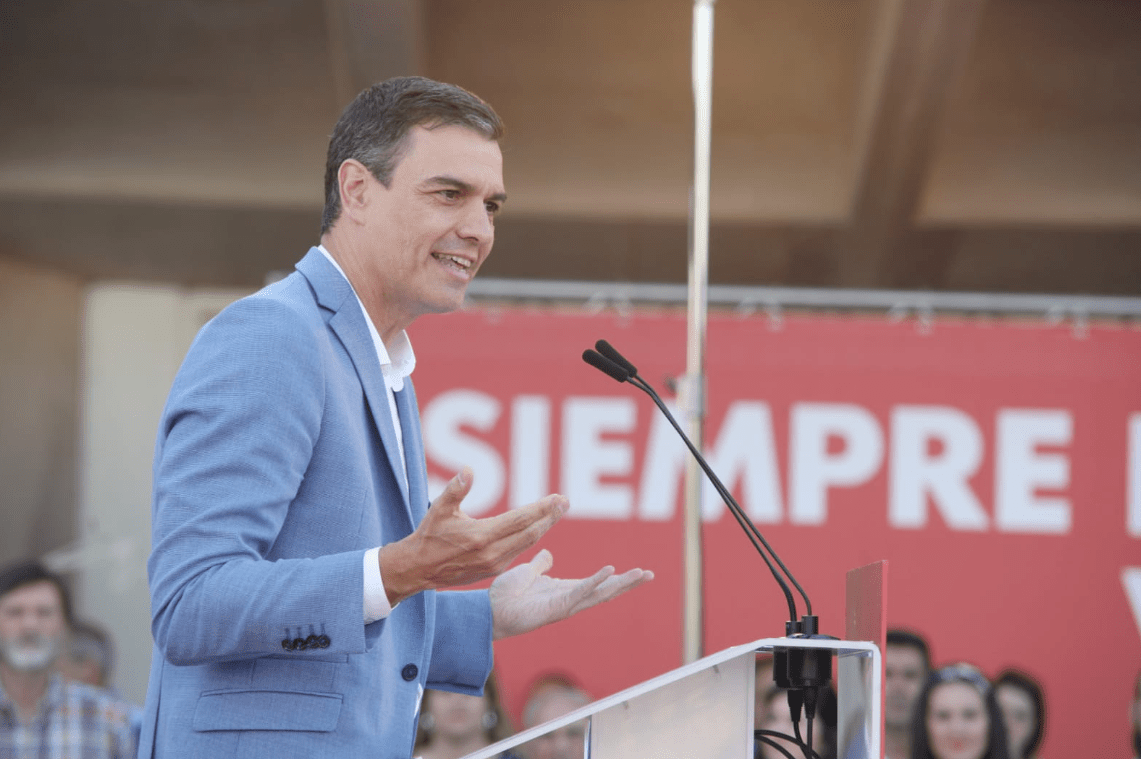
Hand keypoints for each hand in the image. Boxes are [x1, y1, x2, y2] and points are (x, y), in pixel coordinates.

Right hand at [379, 467, 567, 604]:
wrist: (418, 569)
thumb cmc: (429, 535)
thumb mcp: (439, 509)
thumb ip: (456, 489)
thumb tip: (468, 470)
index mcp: (480, 536)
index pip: (520, 520)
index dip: (541, 509)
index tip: (558, 498)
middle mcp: (491, 553)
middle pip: (530, 533)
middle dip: (549, 517)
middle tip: (565, 502)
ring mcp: (494, 564)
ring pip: (526, 544)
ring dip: (543, 527)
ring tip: (555, 512)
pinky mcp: (492, 571)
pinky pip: (517, 551)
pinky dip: (529, 538)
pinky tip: (537, 528)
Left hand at [489, 549, 653, 639]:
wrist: (489, 611)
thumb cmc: (506, 596)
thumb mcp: (527, 573)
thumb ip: (540, 565)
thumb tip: (549, 555)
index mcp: (565, 589)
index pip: (598, 583)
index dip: (617, 577)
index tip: (638, 572)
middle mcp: (570, 598)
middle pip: (605, 590)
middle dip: (628, 583)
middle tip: (650, 574)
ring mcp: (565, 604)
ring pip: (599, 593)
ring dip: (621, 583)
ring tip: (641, 574)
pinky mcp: (556, 607)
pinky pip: (579, 592)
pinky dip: (595, 581)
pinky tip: (610, 571)